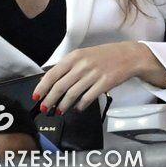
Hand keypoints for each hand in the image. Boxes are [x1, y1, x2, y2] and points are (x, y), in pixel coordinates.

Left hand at [33, 42, 165, 113]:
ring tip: (59, 111)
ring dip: (63, 105)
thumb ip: (68, 67)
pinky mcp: (104, 84)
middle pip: (60, 86)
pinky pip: (87, 98)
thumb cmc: (104, 56)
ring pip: (72, 94)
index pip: (53, 74)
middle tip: (44, 109)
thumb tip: (49, 82)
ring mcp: (94, 74)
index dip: (42, 87)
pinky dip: (80, 105)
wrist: (129, 56)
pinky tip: (78, 108)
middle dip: (49, 100)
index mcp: (75, 56)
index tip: (36, 97)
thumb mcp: (84, 55)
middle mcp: (83, 65)